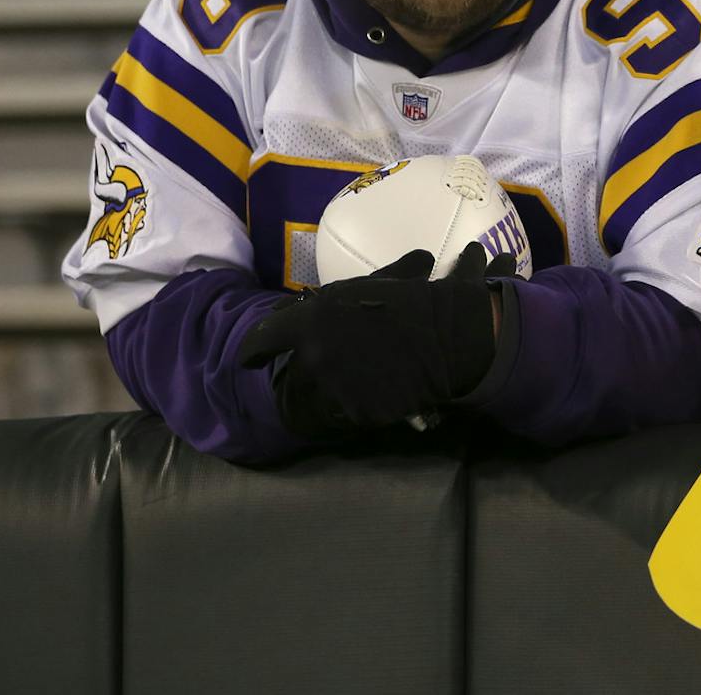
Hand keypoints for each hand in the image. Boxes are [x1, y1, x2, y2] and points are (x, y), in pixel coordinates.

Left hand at [236, 242, 496, 436]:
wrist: (450, 338)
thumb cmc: (411, 302)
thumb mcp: (365, 288)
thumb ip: (329, 300)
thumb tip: (297, 308)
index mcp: (310, 321)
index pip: (262, 340)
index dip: (253, 351)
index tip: (251, 360)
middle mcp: (314, 357)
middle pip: (294, 374)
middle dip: (307, 372)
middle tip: (330, 368)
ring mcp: (335, 388)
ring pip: (318, 397)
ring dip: (330, 392)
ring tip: (354, 383)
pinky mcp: (357, 413)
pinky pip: (347, 413)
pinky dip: (357, 405)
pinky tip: (376, 393)